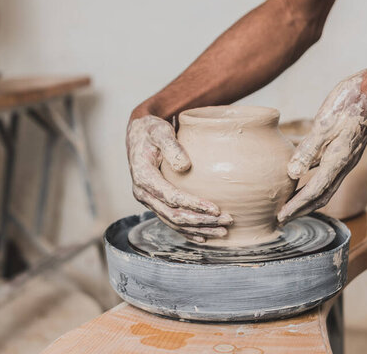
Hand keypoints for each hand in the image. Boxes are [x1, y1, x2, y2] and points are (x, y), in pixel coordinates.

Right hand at [127, 115, 232, 242]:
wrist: (139, 135)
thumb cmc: (151, 131)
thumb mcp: (160, 132)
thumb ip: (172, 147)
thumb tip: (184, 166)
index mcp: (143, 176)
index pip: (171, 197)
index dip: (193, 205)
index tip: (216, 208)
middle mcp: (143, 193)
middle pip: (173, 215)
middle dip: (201, 221)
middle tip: (227, 221)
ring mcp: (148, 200)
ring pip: (173, 222)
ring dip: (198, 228)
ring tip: (222, 231)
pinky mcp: (154, 202)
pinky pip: (170, 221)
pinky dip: (187, 231)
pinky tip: (204, 236)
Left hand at [278, 71, 366, 222]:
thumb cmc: (346, 105)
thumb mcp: (323, 126)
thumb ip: (307, 150)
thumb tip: (292, 174)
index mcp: (337, 161)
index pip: (314, 192)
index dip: (296, 207)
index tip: (280, 217)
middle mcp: (342, 165)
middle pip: (321, 196)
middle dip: (301, 210)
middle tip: (281, 219)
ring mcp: (344, 159)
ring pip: (325, 187)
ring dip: (306, 200)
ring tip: (289, 206)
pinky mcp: (343, 152)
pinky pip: (326, 174)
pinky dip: (312, 183)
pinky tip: (299, 179)